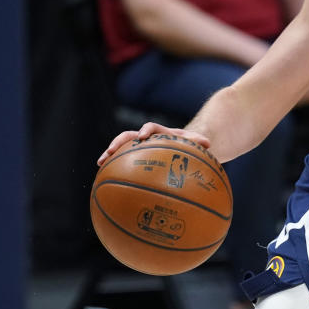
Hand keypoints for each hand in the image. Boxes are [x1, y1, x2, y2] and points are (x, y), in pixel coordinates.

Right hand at [96, 122, 210, 165]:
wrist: (185, 147)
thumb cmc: (190, 146)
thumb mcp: (195, 143)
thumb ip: (198, 142)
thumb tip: (208, 143)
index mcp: (161, 133)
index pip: (151, 127)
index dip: (146, 130)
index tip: (142, 136)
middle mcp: (147, 138)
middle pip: (128, 136)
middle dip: (118, 142)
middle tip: (109, 151)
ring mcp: (139, 148)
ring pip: (121, 149)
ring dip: (109, 154)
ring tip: (100, 164)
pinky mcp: (136, 158)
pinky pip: (123, 162)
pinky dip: (114, 169)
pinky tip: (106, 181)